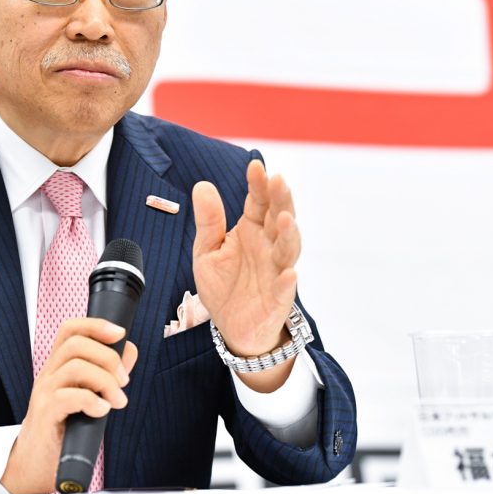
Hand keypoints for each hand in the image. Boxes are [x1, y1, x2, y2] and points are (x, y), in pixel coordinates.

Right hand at [0, 318, 137, 493]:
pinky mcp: (45, 414)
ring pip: (75, 367)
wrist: (35, 462)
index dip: (96, 325)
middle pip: (76, 344)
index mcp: (58, 365)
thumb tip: (129, 351)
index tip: (120, 334)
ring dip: (106, 382)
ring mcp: (44, 392)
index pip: (70, 329)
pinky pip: (69, 396)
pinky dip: (92, 401)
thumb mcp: (87, 395)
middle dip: (109, 358)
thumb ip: (107, 372)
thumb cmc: (64, 427)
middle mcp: (48, 374)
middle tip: (124, 381)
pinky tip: (102, 411)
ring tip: (117, 401)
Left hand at [192, 159, 300, 388]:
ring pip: (288, 249)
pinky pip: (285, 290)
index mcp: (252, 230)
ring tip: (284, 219)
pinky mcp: (278, 299)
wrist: (231, 327)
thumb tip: (202, 185)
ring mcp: (276, 271)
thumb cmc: (223, 285)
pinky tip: (290, 274)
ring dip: (289, 234)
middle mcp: (269, 246)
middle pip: (279, 218)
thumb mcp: (207, 250)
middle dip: (281, 200)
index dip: (259, 184)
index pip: (258, 202)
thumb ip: (208, 221)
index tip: (255, 166)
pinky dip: (288, 283)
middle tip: (278, 181)